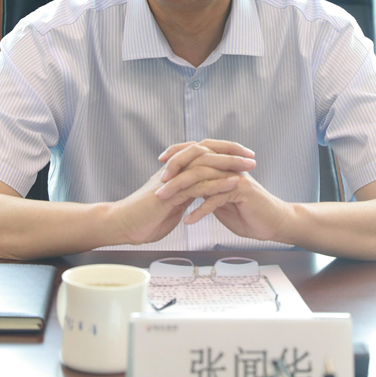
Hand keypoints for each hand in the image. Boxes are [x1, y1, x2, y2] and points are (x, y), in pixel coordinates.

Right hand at [106, 141, 256, 245]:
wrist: (124, 225)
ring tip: (248, 166)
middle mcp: (176, 170)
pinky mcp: (172, 193)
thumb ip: (184, 196)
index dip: (223, 152)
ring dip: (230, 164)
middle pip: (207, 151)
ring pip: (205, 164)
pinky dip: (219, 182)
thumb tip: (197, 196)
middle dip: (231, 152)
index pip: (204, 154)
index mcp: (177, 171)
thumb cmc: (144, 217)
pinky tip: (234, 183)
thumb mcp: (171, 203)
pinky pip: (199, 184)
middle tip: (251, 155)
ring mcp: (174, 179)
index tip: (243, 156)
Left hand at [156, 140, 293, 241]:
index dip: (177, 155)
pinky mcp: (241, 190)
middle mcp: (227, 166)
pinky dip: (200, 210)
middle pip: (196, 160)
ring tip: (165, 200)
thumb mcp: (222, 201)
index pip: (196, 153)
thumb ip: (207, 193)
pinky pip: (216, 198)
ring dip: (181, 190)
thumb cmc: (249, 213)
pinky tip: (188, 220)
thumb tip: (189, 192)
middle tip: (157, 185)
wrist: (274, 223)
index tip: (160, 164)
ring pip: (202, 177)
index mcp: (222, 165)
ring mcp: (234, 176)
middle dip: (174, 172)